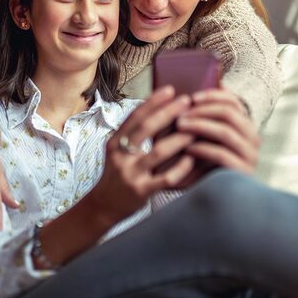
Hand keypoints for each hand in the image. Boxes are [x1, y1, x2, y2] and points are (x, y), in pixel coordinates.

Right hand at [85, 86, 195, 224]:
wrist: (102, 207)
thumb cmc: (116, 175)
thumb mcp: (117, 152)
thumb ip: (133, 135)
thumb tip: (157, 110)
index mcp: (115, 143)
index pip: (134, 116)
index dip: (152, 102)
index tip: (170, 89)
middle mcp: (121, 156)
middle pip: (146, 128)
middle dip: (168, 112)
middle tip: (187, 101)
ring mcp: (131, 173)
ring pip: (159, 152)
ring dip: (179, 139)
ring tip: (195, 129)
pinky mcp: (141, 192)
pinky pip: (165, 178)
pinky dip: (181, 167)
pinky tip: (192, 158)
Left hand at [175, 89, 260, 175]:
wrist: (216, 199)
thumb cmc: (206, 164)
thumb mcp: (205, 139)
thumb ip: (204, 119)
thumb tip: (191, 92)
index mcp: (245, 126)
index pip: (234, 102)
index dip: (212, 95)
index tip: (191, 96)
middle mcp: (252, 139)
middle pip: (229, 113)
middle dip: (202, 110)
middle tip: (181, 112)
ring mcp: (250, 156)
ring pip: (225, 131)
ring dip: (199, 125)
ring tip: (179, 125)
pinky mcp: (242, 172)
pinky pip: (221, 154)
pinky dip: (202, 148)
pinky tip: (188, 147)